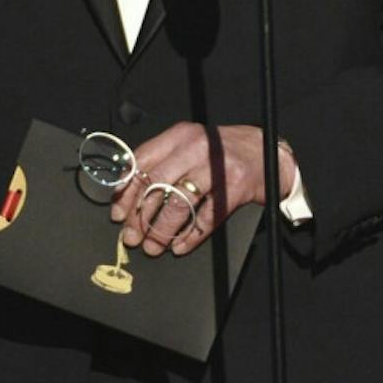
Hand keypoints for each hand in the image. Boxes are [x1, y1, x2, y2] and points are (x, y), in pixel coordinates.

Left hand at [110, 123, 296, 256]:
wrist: (264, 152)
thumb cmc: (220, 152)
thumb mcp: (189, 146)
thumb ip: (161, 161)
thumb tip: (126, 193)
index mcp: (179, 136)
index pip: (142, 161)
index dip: (126, 189)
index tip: (118, 212)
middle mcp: (196, 149)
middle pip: (157, 184)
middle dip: (139, 215)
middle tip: (130, 236)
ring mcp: (216, 169)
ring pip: (179, 204)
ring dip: (161, 230)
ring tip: (152, 246)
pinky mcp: (234, 189)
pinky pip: (205, 219)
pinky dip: (189, 236)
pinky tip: (179, 246)